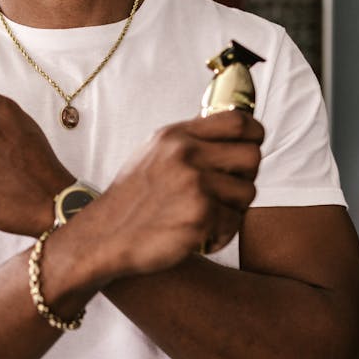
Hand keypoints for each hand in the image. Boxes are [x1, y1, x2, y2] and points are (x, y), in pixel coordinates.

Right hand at [96, 109, 263, 276]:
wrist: (104, 237)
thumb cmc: (131, 201)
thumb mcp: (154, 155)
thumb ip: (189, 142)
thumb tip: (232, 131)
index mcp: (175, 136)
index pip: (238, 121)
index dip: (254, 136)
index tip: (248, 150)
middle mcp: (185, 154)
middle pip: (252, 156)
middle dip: (245, 178)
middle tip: (226, 193)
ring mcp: (193, 184)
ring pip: (247, 192)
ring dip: (233, 210)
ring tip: (207, 217)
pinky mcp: (200, 215)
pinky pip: (234, 222)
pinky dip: (221, 234)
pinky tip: (199, 235)